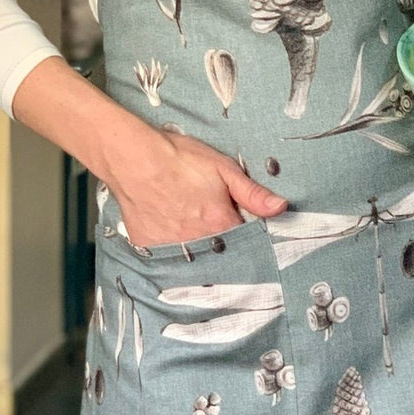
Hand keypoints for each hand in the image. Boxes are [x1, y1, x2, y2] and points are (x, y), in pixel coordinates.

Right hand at [104, 124, 287, 248]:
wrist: (133, 158)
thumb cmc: (178, 159)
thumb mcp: (223, 168)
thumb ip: (252, 193)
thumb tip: (280, 208)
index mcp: (221, 224)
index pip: (245, 241)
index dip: (245, 234)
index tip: (241, 229)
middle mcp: (199, 242)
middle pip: (218, 252)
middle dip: (220, 243)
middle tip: (207, 222)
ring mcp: (173, 248)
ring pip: (193, 256)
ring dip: (196, 247)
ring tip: (187, 226)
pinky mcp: (149, 248)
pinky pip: (165, 256)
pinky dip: (169, 247)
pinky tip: (166, 229)